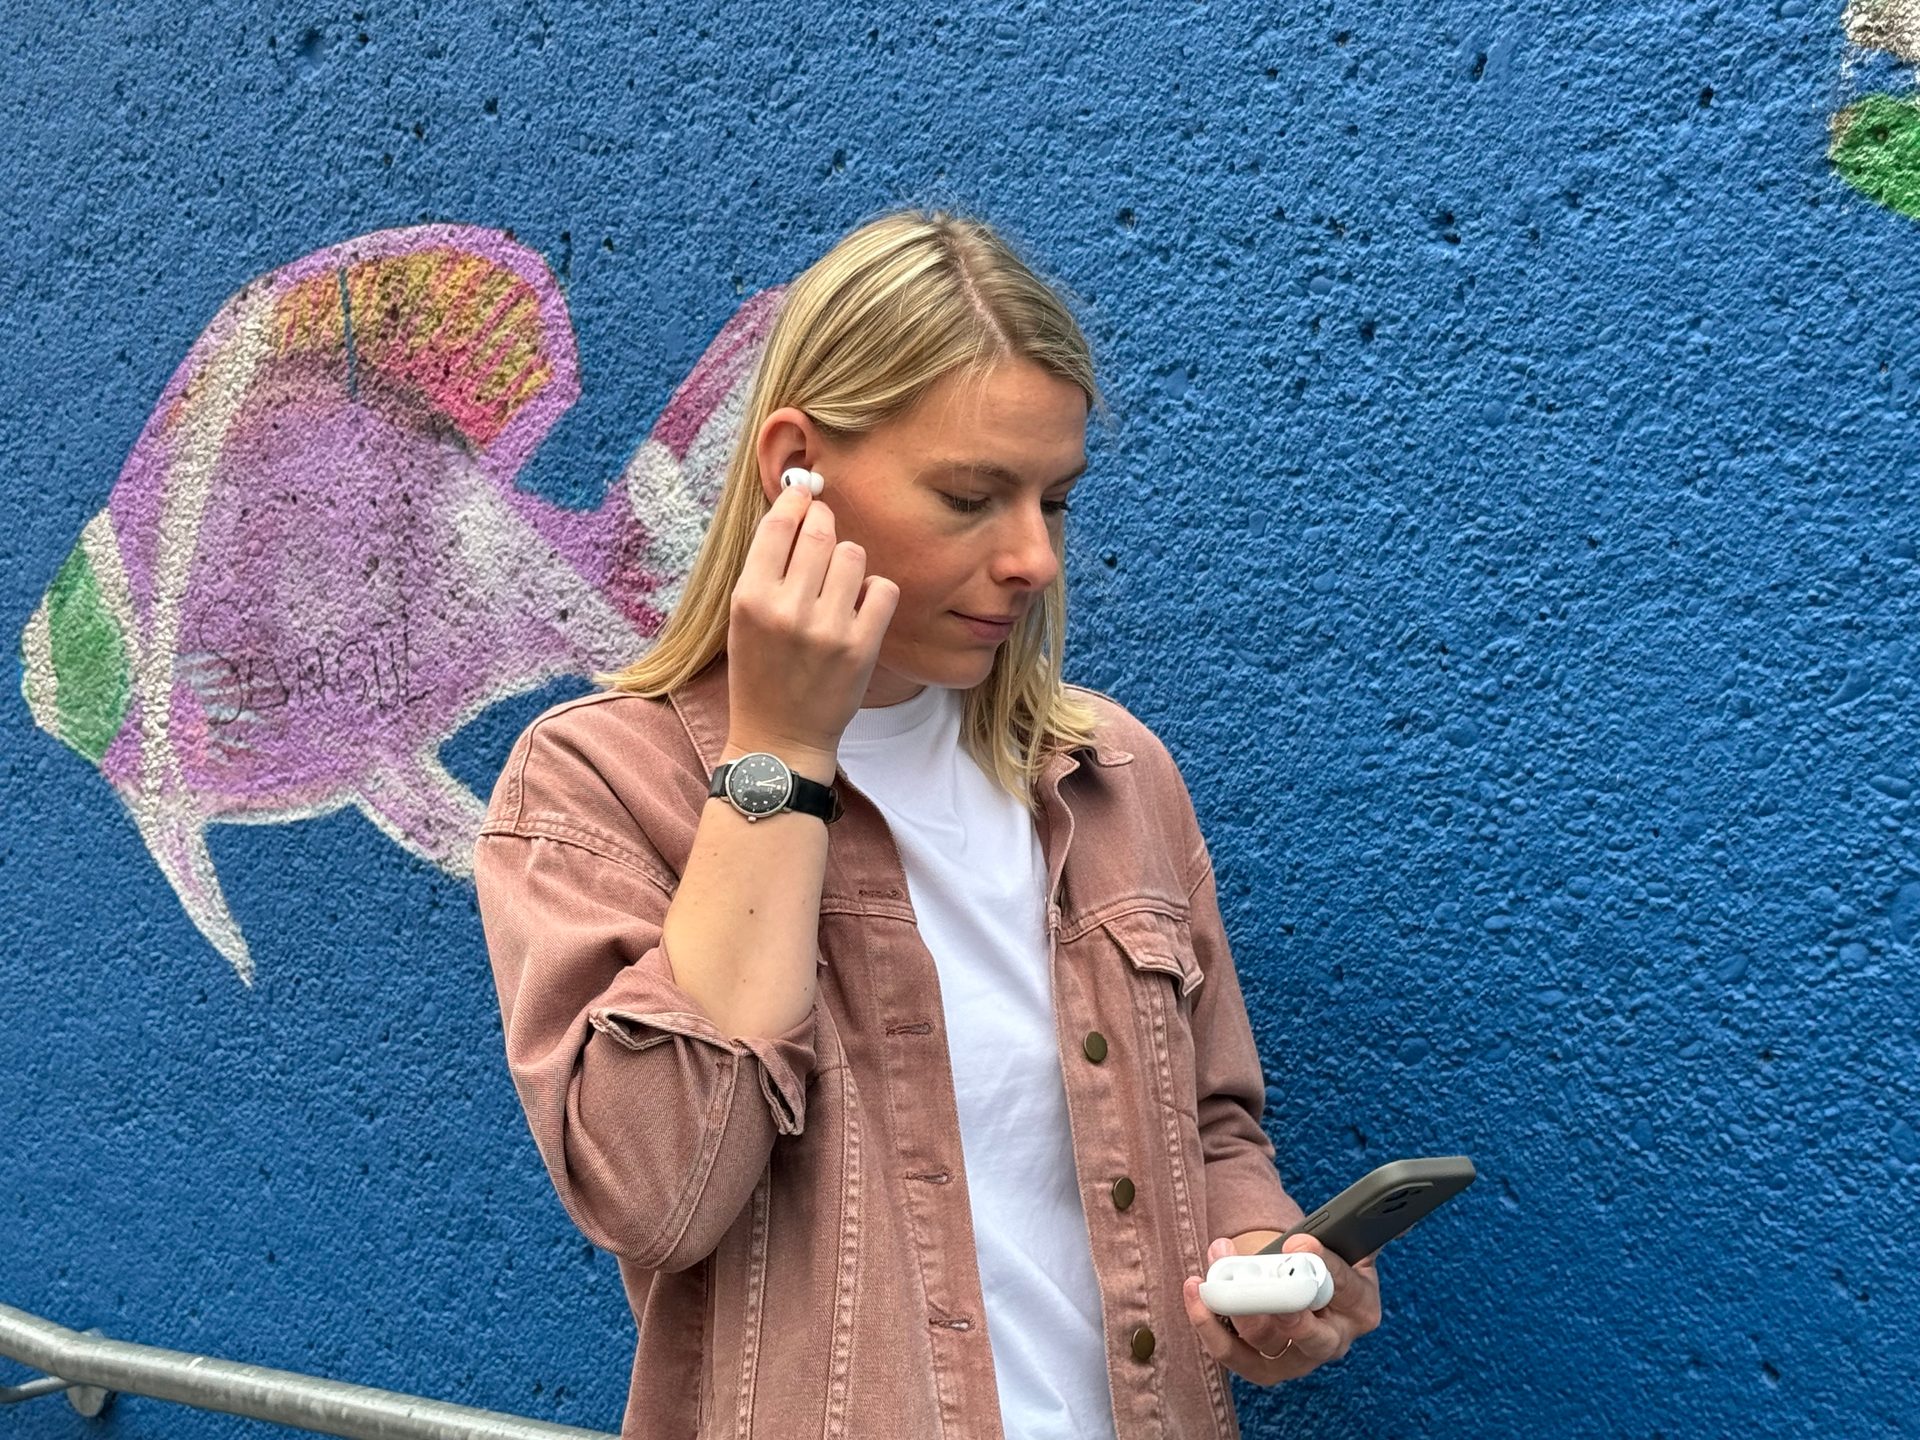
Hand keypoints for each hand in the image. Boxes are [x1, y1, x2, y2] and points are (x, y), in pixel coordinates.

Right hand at [725, 482, 899, 770]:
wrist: (780, 735)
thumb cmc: (760, 671)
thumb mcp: (743, 617)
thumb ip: (766, 566)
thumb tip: (798, 507)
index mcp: (750, 597)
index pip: (779, 525)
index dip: (796, 500)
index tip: (804, 493)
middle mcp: (787, 609)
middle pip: (820, 532)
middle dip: (824, 521)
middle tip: (823, 528)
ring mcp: (827, 628)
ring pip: (854, 555)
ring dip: (848, 561)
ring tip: (837, 582)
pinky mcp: (861, 646)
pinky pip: (883, 588)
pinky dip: (874, 592)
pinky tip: (859, 607)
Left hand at [1181, 1231, 1381, 1385]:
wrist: (1297, 1283)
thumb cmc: (1319, 1258)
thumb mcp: (1341, 1242)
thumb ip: (1351, 1229)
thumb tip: (1376, 1210)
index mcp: (1362, 1308)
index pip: (1347, 1290)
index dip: (1325, 1267)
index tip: (1298, 1243)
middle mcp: (1334, 1341)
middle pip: (1313, 1336)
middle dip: (1287, 1308)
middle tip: (1266, 1283)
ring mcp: (1297, 1360)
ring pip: (1265, 1340)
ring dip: (1235, 1300)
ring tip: (1218, 1266)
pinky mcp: (1262, 1368)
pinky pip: (1232, 1354)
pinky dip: (1209, 1325)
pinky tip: (1195, 1291)